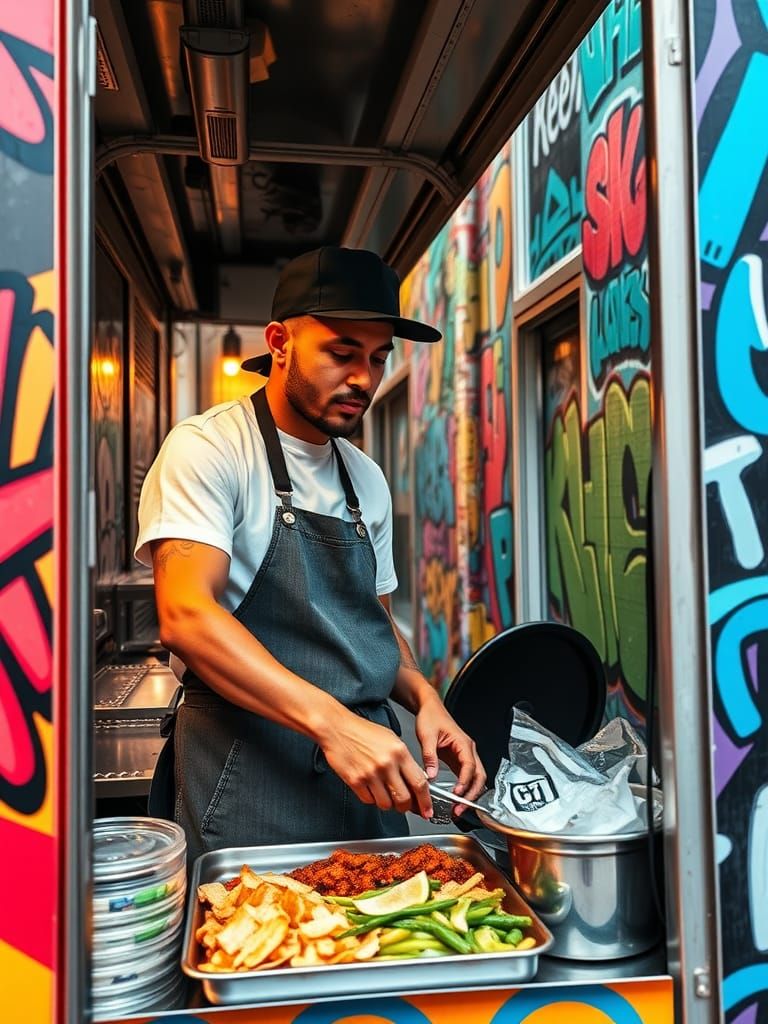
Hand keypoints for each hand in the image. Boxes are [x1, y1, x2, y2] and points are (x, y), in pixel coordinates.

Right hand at [318, 709, 433, 818]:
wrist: (337, 728)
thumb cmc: (363, 732)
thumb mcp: (391, 740)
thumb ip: (405, 760)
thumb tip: (415, 781)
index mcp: (399, 752)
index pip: (420, 783)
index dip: (426, 801)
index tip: (427, 810)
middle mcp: (387, 763)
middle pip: (404, 799)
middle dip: (406, 807)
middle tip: (404, 806)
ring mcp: (370, 773)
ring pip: (386, 804)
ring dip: (388, 804)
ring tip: (384, 794)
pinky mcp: (355, 781)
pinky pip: (369, 800)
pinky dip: (371, 799)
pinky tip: (370, 788)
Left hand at [414, 693, 485, 815]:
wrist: (430, 708)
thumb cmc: (431, 717)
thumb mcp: (427, 736)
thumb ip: (429, 756)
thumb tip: (430, 775)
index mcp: (463, 743)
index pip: (469, 766)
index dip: (465, 782)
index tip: (457, 794)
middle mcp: (468, 750)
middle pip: (478, 776)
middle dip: (472, 794)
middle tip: (459, 809)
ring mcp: (465, 755)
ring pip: (475, 779)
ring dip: (469, 795)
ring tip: (458, 809)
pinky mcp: (459, 760)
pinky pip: (466, 777)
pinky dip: (464, 790)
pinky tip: (456, 800)